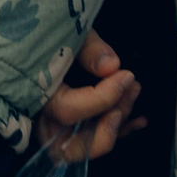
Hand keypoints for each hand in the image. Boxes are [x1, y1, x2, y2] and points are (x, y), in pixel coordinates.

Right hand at [41, 30, 147, 161]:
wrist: (37, 31)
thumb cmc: (50, 31)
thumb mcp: (70, 32)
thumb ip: (89, 49)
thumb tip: (111, 65)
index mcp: (35, 94)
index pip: (68, 110)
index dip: (103, 98)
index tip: (126, 76)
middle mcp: (42, 118)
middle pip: (72, 146)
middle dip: (108, 128)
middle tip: (129, 95)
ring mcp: (55, 125)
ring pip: (86, 145)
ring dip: (116, 127)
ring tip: (134, 94)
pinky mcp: (70, 125)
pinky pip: (95, 139)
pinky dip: (118, 132)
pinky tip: (140, 120)